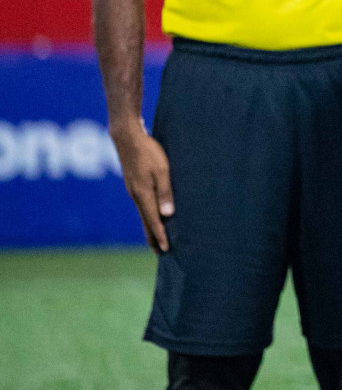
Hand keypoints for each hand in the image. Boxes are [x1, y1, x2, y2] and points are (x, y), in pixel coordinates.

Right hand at [109, 121, 172, 252]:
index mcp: (143, 194)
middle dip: (153, 237)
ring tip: (156, 239)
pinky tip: (151, 216)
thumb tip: (167, 215)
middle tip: (160, 253)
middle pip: (145, 221)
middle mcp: (135, 195)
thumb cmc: (149, 151)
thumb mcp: (162, 169)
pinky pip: (141, 205)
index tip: (166, 249)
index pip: (153, 220)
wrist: (127, 137)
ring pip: (142, 214)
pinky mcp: (133, 184)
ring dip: (149, 228)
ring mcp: (132, 190)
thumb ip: (165, 192)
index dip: (160, 235)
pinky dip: (147, 216)